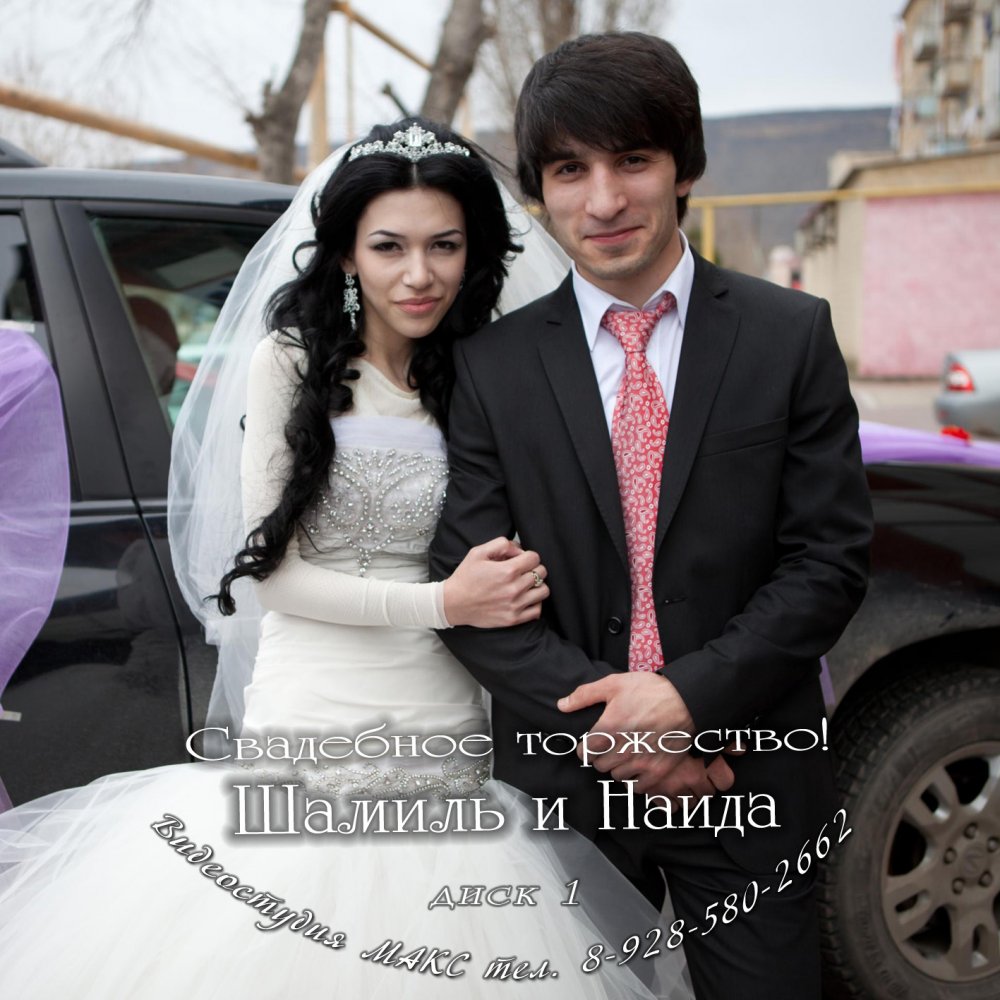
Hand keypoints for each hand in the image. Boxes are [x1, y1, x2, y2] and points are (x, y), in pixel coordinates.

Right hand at [443, 537, 548, 627]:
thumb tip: (519, 550)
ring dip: (536, 585)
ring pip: (543, 591)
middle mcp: (514, 588)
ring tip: (525, 585)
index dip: (528, 556)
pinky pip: (537, 610)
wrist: (453, 603)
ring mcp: (515, 605)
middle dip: (533, 568)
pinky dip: (535, 603)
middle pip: (541, 572)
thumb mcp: (478, 552)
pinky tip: (525, 599)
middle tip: (522, 571)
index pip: (535, 558)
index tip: (520, 559)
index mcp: (507, 571)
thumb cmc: (465, 577)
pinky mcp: (513, 619)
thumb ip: (501, 544)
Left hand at [558, 672, 732, 797]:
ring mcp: (642, 763)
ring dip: (618, 767)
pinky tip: (639, 764)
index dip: (587, 747)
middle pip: (599, 766)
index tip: (594, 742)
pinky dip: (636, 779)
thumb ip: (585, 695)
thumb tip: (561, 705)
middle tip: (611, 744)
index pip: (585, 753)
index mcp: (609, 729)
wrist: (687, 700)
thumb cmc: (650, 690)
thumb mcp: (614, 684)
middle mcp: (623, 749)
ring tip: (626, 752)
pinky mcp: (658, 771)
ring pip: (617, 776)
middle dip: (602, 756)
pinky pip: (638, 787)